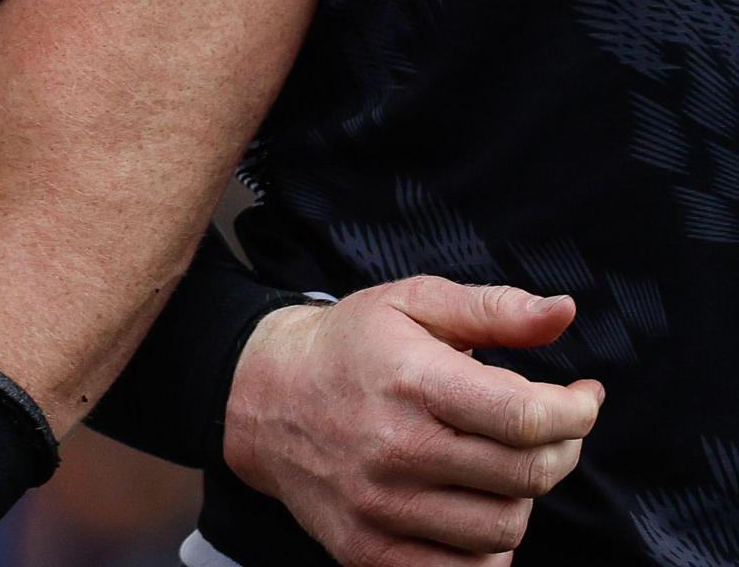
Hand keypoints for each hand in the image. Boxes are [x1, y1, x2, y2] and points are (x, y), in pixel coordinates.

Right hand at [227, 278, 601, 566]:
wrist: (262, 397)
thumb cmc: (349, 348)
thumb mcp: (412, 303)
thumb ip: (493, 309)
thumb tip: (564, 312)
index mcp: (410, 381)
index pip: (528, 418)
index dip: (577, 412)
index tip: (582, 398)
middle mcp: (394, 448)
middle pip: (527, 476)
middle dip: (562, 450)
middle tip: (550, 430)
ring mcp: (378, 507)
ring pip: (504, 529)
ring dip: (521, 497)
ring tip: (501, 465)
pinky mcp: (367, 549)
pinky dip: (487, 547)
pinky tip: (475, 507)